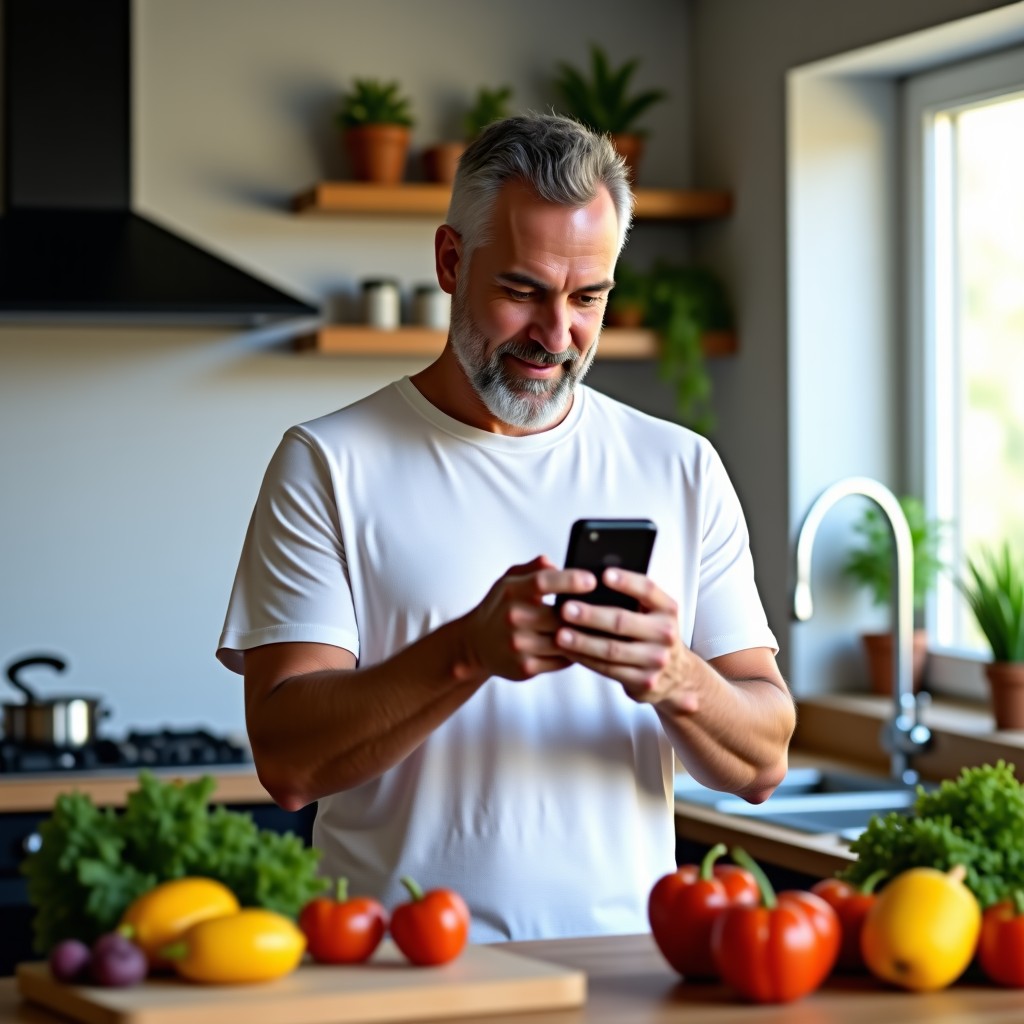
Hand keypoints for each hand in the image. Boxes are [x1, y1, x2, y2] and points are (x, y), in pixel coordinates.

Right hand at [464, 555, 599, 681]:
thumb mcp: (508, 581)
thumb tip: (553, 561)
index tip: (592, 580)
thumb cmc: (499, 607)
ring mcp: (518, 645)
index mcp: (511, 591)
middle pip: (560, 615)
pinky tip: (586, 645)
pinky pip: (561, 660)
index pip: (542, 581)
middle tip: (609, 607)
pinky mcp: (525, 667)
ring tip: (605, 627)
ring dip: (585, 635)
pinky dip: (576, 653)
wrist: (474, 644)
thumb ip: (532, 569)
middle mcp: (513, 618)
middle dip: (585, 612)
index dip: (569, 580)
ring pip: (565, 640)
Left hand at [554, 568, 695, 708]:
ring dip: (583, 642)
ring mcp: (656, 660)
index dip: (626, 581)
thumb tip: (592, 579)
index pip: (647, 589)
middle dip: (591, 615)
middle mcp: (666, 633)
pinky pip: (608, 669)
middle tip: (566, 609)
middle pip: (623, 622)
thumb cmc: (653, 634)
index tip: (603, 575)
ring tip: (561, 634)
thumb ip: (632, 598)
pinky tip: (569, 652)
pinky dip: (586, 659)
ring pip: (612, 650)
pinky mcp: (643, 681)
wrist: (677, 675)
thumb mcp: (653, 613)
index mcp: (667, 609)